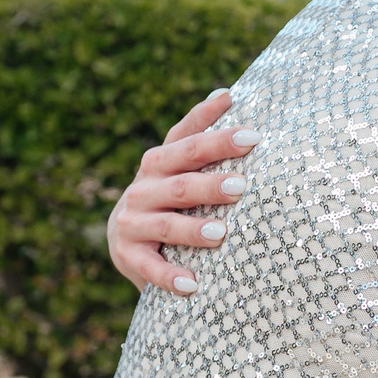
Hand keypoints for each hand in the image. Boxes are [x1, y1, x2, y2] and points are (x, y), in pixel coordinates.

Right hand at [107, 89, 261, 293]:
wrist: (125, 237)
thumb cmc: (167, 195)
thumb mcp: (177, 165)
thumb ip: (197, 133)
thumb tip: (229, 93)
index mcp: (160, 161)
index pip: (188, 143)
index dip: (217, 135)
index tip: (252, 134)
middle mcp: (143, 188)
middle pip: (180, 183)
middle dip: (211, 185)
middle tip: (242, 186)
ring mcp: (133, 222)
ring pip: (166, 225)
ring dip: (192, 230)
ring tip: (220, 235)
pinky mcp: (128, 255)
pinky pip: (150, 268)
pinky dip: (170, 277)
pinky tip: (192, 285)